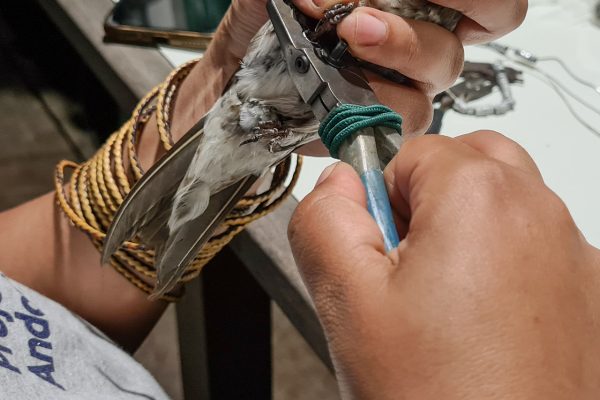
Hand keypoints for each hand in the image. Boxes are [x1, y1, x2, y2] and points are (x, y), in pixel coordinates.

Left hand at [174, 0, 526, 151]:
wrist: (235, 84)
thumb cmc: (266, 33)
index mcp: (413, 8)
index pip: (488, 6)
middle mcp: (419, 48)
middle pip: (464, 38)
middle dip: (421, 22)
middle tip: (359, 18)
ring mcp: (403, 89)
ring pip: (435, 74)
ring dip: (392, 50)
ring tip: (344, 38)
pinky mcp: (380, 127)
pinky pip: (401, 116)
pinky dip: (372, 97)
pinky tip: (338, 87)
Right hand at [288, 131, 599, 398]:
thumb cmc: (440, 398)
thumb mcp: (348, 302)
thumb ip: (323, 221)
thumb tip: (335, 184)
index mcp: (480, 198)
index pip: (411, 151)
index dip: (379, 196)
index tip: (374, 243)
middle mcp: (540, 215)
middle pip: (467, 162)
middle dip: (426, 196)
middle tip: (401, 261)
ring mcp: (574, 256)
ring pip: (503, 203)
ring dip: (463, 229)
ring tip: (436, 299)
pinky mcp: (588, 294)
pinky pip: (534, 248)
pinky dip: (502, 262)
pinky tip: (478, 321)